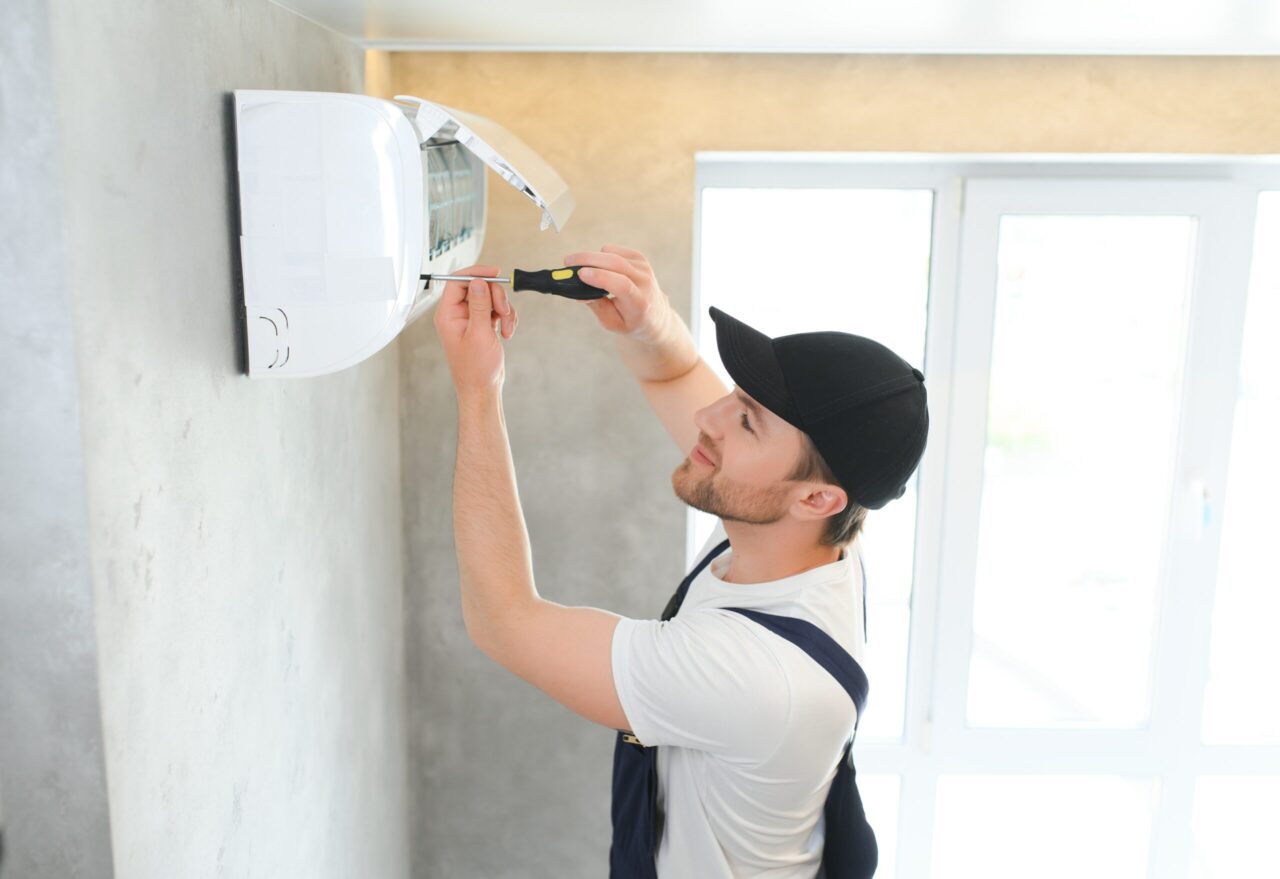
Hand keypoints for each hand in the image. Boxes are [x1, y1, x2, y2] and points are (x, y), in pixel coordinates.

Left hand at [433, 265, 517, 396]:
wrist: (483, 388)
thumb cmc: (475, 369)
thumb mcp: (479, 334)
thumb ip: (480, 305)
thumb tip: (478, 282)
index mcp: (448, 314)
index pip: (458, 281)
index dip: (476, 273)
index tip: (495, 273)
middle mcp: (457, 314)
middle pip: (479, 287)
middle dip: (496, 298)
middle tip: (504, 312)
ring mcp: (471, 318)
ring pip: (491, 298)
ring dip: (504, 310)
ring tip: (506, 329)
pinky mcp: (483, 323)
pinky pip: (497, 309)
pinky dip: (506, 318)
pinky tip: (507, 332)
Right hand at [563, 244, 671, 346]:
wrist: (654, 314)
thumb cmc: (630, 321)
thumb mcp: (611, 323)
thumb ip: (596, 306)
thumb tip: (578, 291)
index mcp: (639, 303)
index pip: (621, 285)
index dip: (600, 277)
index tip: (580, 274)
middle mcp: (645, 282)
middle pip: (616, 264)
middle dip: (588, 259)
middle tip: (567, 261)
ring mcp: (644, 268)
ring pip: (612, 254)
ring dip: (592, 258)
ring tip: (580, 267)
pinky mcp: (640, 258)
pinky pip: (614, 250)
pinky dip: (602, 256)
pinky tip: (600, 267)